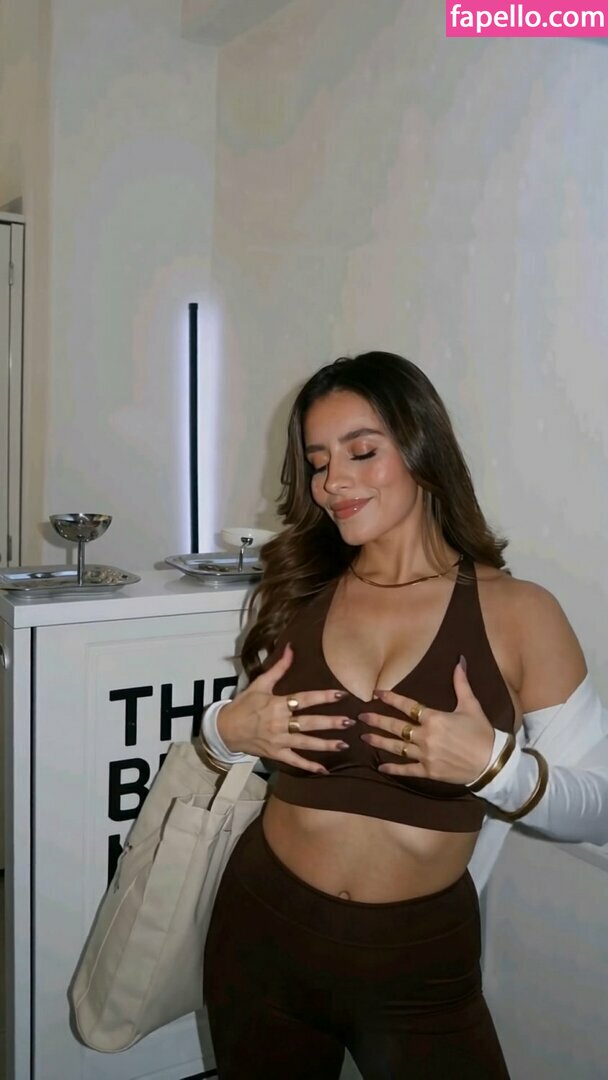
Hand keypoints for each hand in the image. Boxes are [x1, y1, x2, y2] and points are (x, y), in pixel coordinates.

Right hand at [217, 643, 352, 773]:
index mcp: (277, 704)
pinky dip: (308, 766)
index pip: (305, 699)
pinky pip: (294, 761)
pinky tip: (323, 770)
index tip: (341, 695)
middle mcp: (280, 722)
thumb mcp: (259, 684)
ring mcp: (278, 740)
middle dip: (330, 723)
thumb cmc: (243, 705)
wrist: (225, 729)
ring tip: (344, 745)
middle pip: (309, 722)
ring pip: (305, 742)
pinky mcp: (275, 753)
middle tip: (349, 722)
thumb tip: (290, 648)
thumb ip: (278, 668)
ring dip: (325, 745)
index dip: (324, 697)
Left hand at [359, 659, 494, 783]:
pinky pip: (406, 770)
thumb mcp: (471, 706)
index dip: (390, 698)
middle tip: (361, 717)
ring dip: (379, 742)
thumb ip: (461, 684)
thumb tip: (459, 660)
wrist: (491, 763)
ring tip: (364, 737)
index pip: (407, 705)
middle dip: (377, 720)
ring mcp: (425, 755)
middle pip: (396, 727)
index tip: (376, 694)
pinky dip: (393, 769)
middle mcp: (425, 736)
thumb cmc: (482, 733)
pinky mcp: (428, 771)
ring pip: (397, 748)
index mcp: (434, 718)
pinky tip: (381, 767)